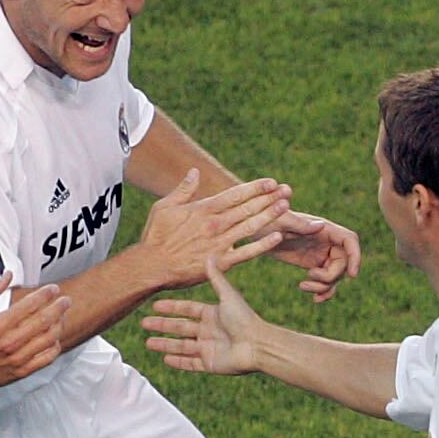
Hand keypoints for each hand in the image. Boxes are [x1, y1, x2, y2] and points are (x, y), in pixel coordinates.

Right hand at [0, 276, 70, 394]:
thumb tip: (7, 275)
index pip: (29, 305)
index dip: (45, 294)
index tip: (53, 289)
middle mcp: (11, 342)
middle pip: (44, 320)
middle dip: (59, 307)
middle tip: (65, 300)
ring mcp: (19, 357)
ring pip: (49, 338)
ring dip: (59, 324)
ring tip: (62, 316)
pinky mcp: (23, 370)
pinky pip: (47, 357)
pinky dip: (55, 345)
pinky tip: (54, 338)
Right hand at [133, 166, 292, 288]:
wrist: (151, 266)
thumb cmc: (155, 236)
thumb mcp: (164, 206)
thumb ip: (182, 189)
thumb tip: (194, 171)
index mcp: (203, 209)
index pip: (235, 194)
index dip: (255, 188)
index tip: (271, 182)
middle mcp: (215, 224)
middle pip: (247, 208)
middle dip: (269, 198)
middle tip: (287, 190)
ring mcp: (219, 243)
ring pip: (250, 226)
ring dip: (269, 215)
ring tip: (286, 206)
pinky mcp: (220, 263)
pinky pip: (246, 253)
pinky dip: (262, 245)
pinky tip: (277, 237)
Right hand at [138, 251, 267, 375]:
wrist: (258, 345)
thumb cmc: (245, 319)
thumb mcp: (227, 296)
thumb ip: (216, 278)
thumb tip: (209, 255)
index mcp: (213, 314)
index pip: (187, 309)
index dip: (171, 308)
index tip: (155, 306)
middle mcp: (210, 331)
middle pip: (181, 328)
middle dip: (162, 326)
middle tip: (144, 324)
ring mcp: (209, 348)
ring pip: (182, 346)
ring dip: (165, 344)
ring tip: (148, 343)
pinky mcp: (210, 364)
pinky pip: (190, 363)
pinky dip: (178, 362)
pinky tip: (165, 359)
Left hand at [264, 210, 362, 303]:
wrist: (256, 233)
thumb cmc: (266, 221)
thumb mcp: (280, 221)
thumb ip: (300, 223)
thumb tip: (321, 226)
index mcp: (324, 228)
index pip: (349, 240)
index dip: (355, 257)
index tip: (352, 275)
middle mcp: (327, 241)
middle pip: (343, 263)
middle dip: (330, 275)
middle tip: (309, 276)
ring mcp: (321, 254)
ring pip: (335, 276)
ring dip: (323, 286)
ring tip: (302, 286)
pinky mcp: (313, 265)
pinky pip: (326, 282)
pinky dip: (323, 292)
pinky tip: (314, 299)